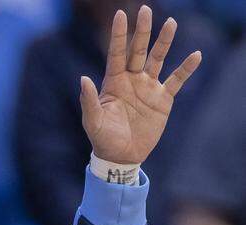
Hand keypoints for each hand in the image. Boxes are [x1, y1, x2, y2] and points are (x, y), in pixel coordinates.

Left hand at [79, 5, 201, 163]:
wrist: (121, 156)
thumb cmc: (103, 138)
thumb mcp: (93, 121)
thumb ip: (88, 100)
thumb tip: (83, 78)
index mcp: (113, 82)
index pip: (116, 53)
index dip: (118, 34)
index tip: (120, 14)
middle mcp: (131, 80)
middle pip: (138, 50)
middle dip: (142, 31)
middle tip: (145, 10)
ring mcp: (148, 88)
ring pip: (158, 59)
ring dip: (164, 42)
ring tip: (171, 23)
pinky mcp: (163, 99)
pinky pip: (177, 80)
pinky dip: (186, 68)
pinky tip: (195, 55)